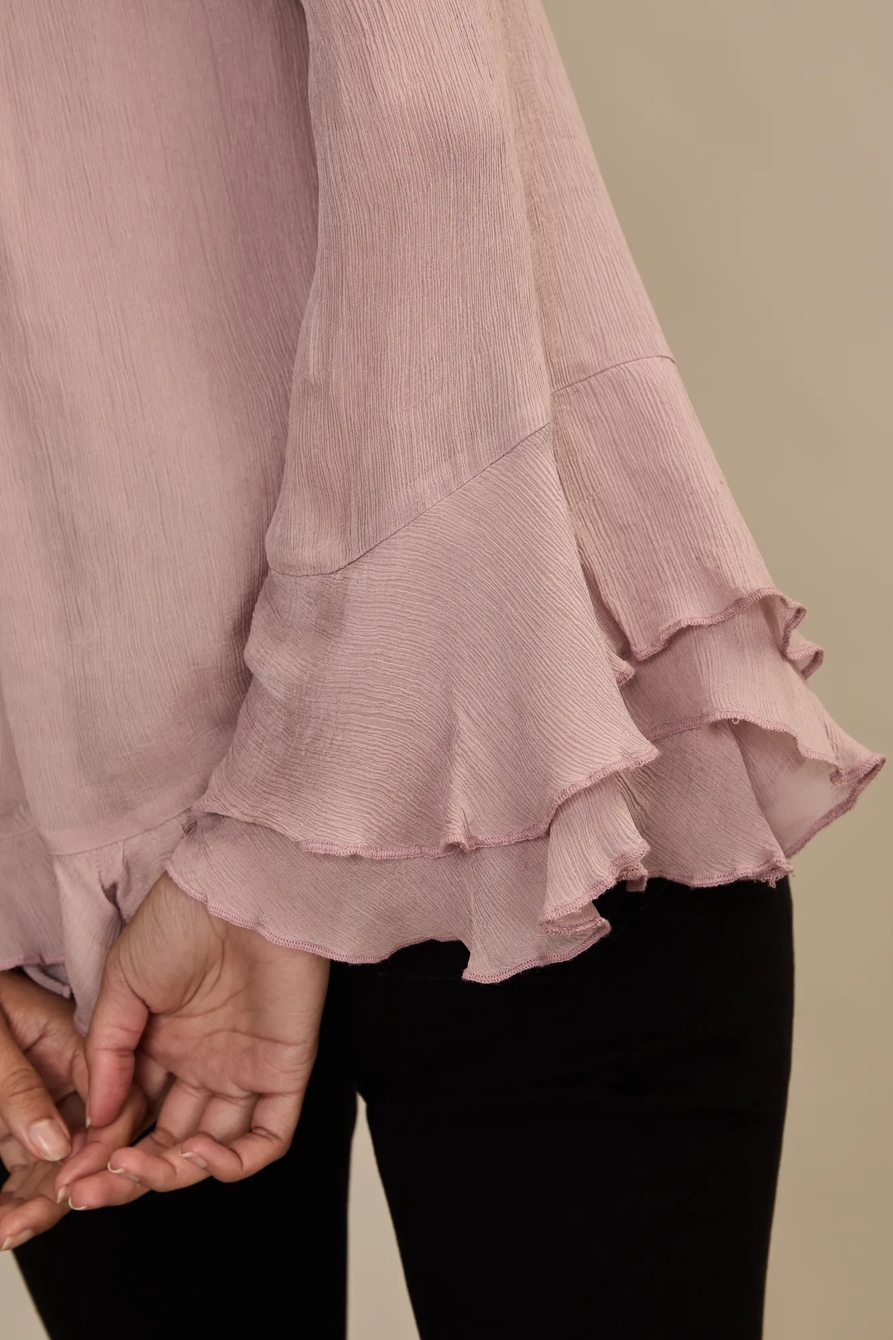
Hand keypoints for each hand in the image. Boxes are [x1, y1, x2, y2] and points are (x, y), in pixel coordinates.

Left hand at [0, 971, 147, 1248]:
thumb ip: (22, 1088)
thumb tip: (53, 1146)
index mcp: (79, 1045)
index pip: (114, 1105)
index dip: (98, 1151)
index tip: (70, 1185)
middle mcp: (72, 1079)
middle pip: (90, 1144)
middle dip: (63, 1191)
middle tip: (24, 1223)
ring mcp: (48, 1103)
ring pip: (58, 1166)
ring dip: (34, 1204)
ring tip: (4, 1232)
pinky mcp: (22, 1124)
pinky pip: (28, 1168)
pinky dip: (14, 1197)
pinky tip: (0, 1221)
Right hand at [57, 872, 328, 1209]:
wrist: (240, 887)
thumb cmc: (182, 918)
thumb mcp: (123, 982)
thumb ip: (106, 1051)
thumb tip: (95, 1118)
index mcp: (161, 1046)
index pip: (130, 1119)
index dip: (99, 1151)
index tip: (67, 1176)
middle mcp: (201, 1064)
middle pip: (167, 1143)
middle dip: (128, 1175)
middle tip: (90, 1189)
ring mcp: (243, 1070)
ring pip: (212, 1151)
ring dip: (174, 1172)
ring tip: (136, 1166)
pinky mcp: (284, 1070)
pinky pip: (268, 1137)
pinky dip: (235, 1162)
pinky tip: (198, 1156)